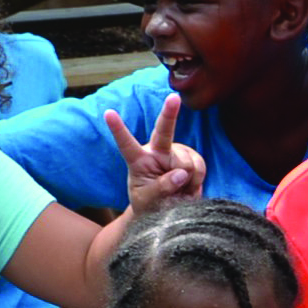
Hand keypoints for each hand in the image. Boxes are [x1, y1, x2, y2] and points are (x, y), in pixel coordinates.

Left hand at [103, 92, 208, 208]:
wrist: (167, 209)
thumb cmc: (149, 203)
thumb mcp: (147, 200)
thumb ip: (161, 188)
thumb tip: (181, 174)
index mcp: (138, 160)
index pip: (126, 144)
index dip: (118, 129)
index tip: (108, 113)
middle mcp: (156, 151)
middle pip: (164, 131)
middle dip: (169, 113)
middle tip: (174, 98)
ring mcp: (176, 151)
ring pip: (186, 163)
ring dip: (186, 180)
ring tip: (178, 189)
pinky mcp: (192, 157)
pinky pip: (199, 166)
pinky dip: (196, 180)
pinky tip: (188, 185)